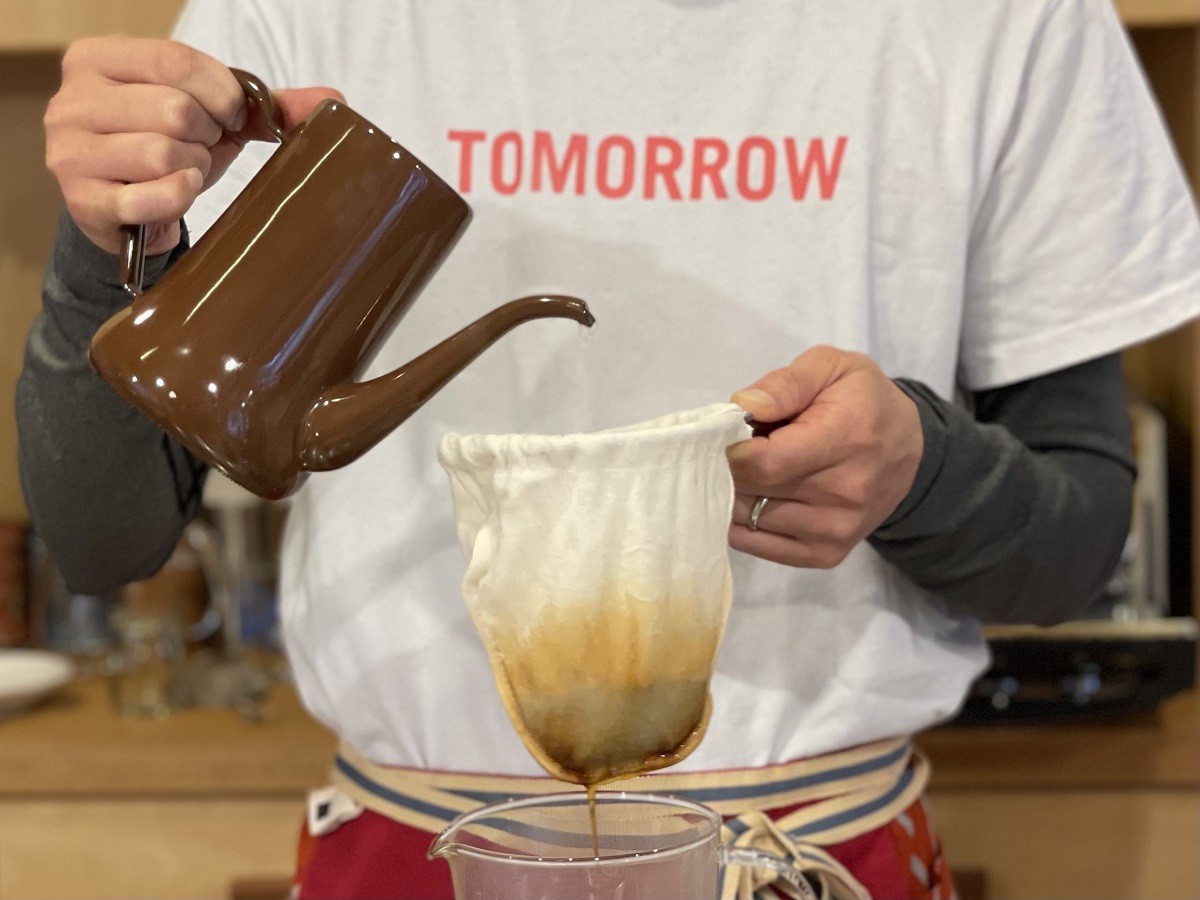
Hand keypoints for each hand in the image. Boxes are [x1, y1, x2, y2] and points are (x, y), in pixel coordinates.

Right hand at [45, 36, 342, 255]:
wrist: (129, 212)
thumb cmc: (170, 149)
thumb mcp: (212, 116)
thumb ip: (265, 104)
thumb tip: (334, 102)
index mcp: (99, 60)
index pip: (175, 60)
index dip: (220, 93)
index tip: (231, 115)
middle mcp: (71, 100)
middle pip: (173, 109)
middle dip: (206, 137)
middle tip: (201, 149)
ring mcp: (70, 152)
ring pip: (162, 153)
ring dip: (192, 170)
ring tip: (185, 172)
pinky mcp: (83, 200)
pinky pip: (150, 197)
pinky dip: (178, 199)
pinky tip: (178, 196)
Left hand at [727, 345, 922, 567]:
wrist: (906, 445)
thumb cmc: (860, 399)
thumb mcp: (830, 366)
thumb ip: (785, 383)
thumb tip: (743, 406)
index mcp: (846, 438)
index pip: (763, 464)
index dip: (730, 451)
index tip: (729, 436)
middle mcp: (845, 493)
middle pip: (752, 493)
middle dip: (728, 470)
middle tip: (735, 450)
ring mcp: (837, 531)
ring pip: (750, 522)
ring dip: (735, 496)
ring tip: (753, 472)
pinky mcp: (827, 554)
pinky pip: (759, 547)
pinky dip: (743, 523)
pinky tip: (754, 498)